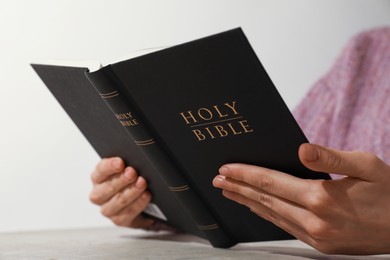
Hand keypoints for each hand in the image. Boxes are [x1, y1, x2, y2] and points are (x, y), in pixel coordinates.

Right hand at [89, 157, 153, 228]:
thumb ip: (126, 163)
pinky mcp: (119, 220)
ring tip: (142, 183)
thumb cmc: (131, 181)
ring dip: (132, 191)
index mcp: (98, 178)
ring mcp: (108, 209)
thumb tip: (135, 155)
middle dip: (122, 179)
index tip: (120, 162)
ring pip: (118, 201)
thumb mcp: (127, 169)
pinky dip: (139, 203)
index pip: (100, 170)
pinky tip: (146, 195)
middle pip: (107, 188)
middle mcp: (99, 195)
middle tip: (132, 172)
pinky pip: (129, 213)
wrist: (144, 204)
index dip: (110, 166)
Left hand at [213, 143, 389, 254]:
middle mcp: (315, 221)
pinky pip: (285, 227)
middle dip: (239, 187)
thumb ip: (330, 157)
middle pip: (266, 200)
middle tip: (218, 179)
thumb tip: (301, 150)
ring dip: (248, 202)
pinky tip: (257, 207)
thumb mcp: (367, 166)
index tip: (226, 169)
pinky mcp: (321, 245)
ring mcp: (317, 236)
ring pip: (272, 216)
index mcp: (322, 198)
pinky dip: (267, 215)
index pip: (272, 183)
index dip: (246, 174)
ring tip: (229, 192)